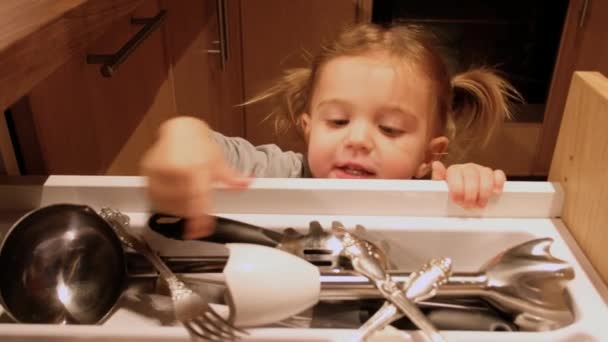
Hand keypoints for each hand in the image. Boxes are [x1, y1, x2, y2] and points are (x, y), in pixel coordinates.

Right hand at [140, 117, 250, 238]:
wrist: (181, 129)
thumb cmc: (199, 145)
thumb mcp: (219, 161)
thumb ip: (231, 177)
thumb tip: (247, 184)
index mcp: (195, 166)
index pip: (198, 198)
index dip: (199, 219)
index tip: (200, 231)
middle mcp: (175, 168)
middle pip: (181, 203)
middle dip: (189, 212)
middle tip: (196, 216)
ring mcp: (159, 169)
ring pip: (164, 201)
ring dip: (175, 209)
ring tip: (184, 207)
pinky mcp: (147, 170)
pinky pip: (152, 195)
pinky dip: (162, 202)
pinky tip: (170, 201)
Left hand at [431, 161, 505, 208]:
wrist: (465, 199)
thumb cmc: (452, 194)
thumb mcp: (440, 189)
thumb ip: (438, 178)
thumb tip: (436, 165)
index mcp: (454, 170)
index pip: (456, 173)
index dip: (457, 188)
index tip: (457, 200)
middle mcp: (469, 168)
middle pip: (472, 174)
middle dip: (471, 193)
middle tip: (469, 205)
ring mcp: (482, 171)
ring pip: (486, 174)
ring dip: (484, 191)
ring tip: (480, 203)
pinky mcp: (494, 177)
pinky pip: (499, 175)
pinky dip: (498, 183)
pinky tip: (495, 192)